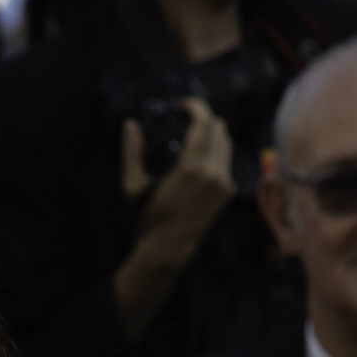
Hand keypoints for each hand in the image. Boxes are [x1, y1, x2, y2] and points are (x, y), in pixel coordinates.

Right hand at [121, 97, 235, 252]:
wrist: (167, 251)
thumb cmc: (147, 219)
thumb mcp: (133, 186)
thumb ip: (132, 152)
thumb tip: (129, 124)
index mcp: (192, 168)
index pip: (205, 122)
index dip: (196, 106)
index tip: (184, 105)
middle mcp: (213, 173)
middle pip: (219, 128)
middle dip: (204, 118)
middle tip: (186, 119)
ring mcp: (224, 183)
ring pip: (226, 142)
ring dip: (212, 133)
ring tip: (193, 136)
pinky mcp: (227, 193)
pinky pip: (226, 161)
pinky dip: (215, 152)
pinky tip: (199, 158)